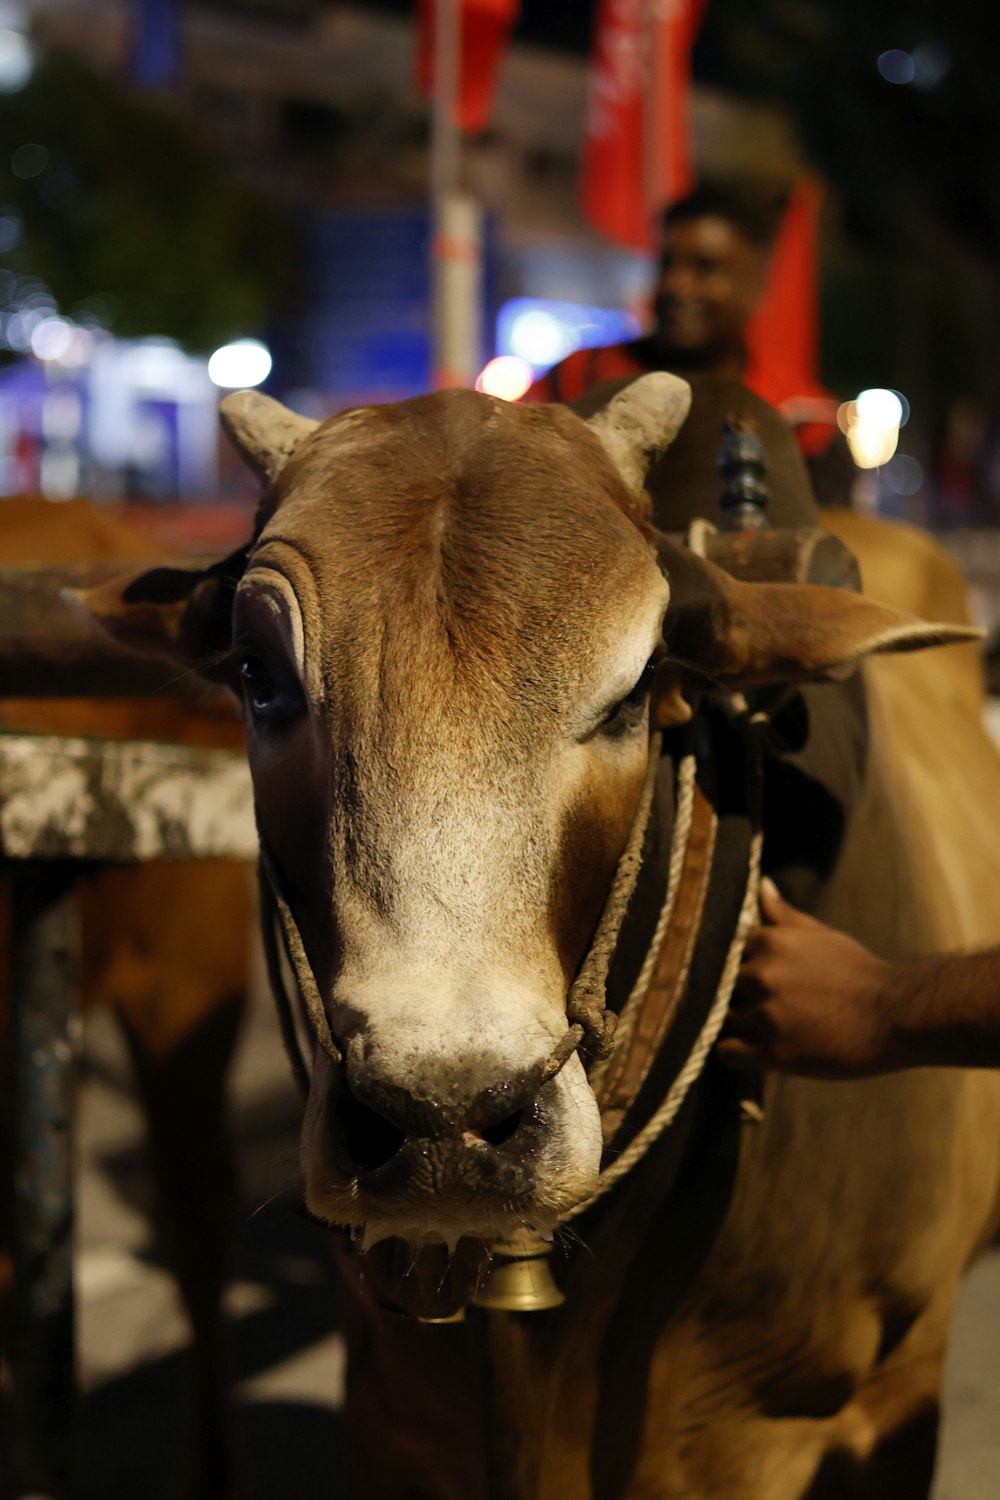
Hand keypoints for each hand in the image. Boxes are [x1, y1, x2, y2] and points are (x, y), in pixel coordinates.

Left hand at [718, 878, 895, 1077]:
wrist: (895, 1015)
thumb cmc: (859, 972)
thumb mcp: (821, 935)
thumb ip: (784, 915)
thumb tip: (761, 885)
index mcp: (769, 942)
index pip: (727, 952)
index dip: (742, 966)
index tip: (758, 978)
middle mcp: (761, 976)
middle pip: (723, 986)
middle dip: (741, 995)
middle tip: (768, 1005)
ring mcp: (765, 1015)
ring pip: (726, 1018)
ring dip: (741, 1024)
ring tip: (769, 1028)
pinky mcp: (773, 1052)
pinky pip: (727, 1052)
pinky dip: (733, 1052)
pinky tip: (753, 1050)